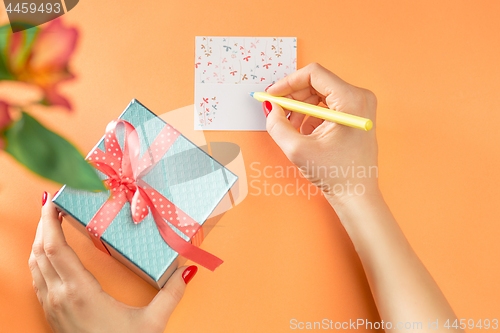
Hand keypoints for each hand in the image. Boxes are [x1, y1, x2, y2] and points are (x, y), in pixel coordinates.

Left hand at [29, 192, 196, 332]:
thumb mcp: (152, 323)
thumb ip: (171, 294)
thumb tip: (186, 269)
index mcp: (79, 292)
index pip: (55, 247)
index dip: (49, 221)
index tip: (53, 201)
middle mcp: (59, 296)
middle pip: (40, 251)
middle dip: (43, 224)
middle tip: (52, 203)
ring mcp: (51, 307)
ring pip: (35, 265)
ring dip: (40, 240)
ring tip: (50, 223)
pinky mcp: (51, 315)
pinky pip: (38, 279)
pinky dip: (41, 259)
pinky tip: (52, 254)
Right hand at [265, 63, 378, 206]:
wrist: (356, 195)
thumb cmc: (336, 174)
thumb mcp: (298, 149)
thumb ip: (277, 124)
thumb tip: (270, 107)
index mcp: (351, 100)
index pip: (314, 74)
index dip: (288, 82)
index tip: (272, 95)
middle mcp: (360, 97)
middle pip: (317, 83)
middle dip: (294, 97)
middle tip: (277, 112)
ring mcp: (360, 106)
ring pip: (320, 94)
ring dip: (301, 108)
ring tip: (292, 129)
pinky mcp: (356, 115)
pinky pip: (328, 105)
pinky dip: (312, 116)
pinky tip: (306, 134)